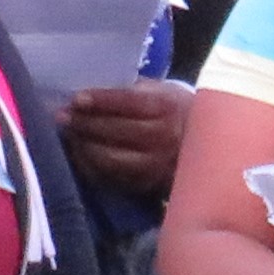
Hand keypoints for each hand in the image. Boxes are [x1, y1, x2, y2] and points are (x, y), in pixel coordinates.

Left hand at [60, 80, 190, 197]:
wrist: (211, 146)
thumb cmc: (177, 111)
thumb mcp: (164, 92)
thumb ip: (135, 90)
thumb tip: (94, 92)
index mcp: (167, 108)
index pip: (128, 103)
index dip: (101, 101)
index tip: (77, 99)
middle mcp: (163, 137)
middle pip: (116, 130)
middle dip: (84, 123)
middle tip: (63, 116)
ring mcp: (156, 164)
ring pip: (111, 157)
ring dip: (84, 145)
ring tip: (69, 135)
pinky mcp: (148, 184)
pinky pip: (112, 176)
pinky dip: (91, 164)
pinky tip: (80, 153)